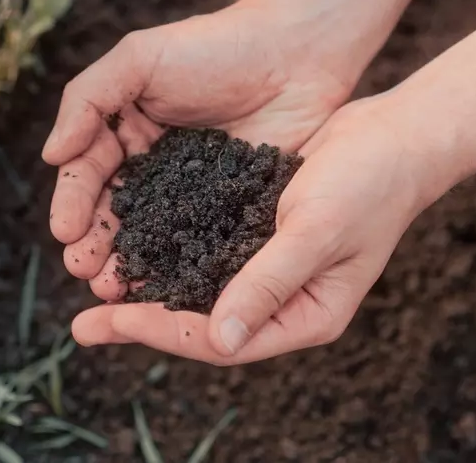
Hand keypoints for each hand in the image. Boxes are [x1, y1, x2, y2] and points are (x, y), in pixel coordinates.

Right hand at [43, 3, 357, 301]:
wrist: (297, 52)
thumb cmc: (215, 47)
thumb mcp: (140, 58)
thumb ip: (88, 99)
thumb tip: (51, 155)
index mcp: (124, 132)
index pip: (87, 173)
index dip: (72, 204)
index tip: (65, 232)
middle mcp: (152, 168)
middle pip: (113, 214)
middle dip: (94, 245)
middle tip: (85, 272)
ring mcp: (192, 195)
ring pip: (151, 238)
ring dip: (127, 266)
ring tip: (113, 290)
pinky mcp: (231, 211)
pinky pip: (200, 245)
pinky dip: (179, 269)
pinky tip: (166, 290)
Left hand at [68, 96, 446, 364]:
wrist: (393, 136)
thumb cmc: (369, 185)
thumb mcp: (316, 232)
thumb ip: (268, 284)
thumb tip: (217, 340)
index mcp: (303, 317)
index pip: (221, 339)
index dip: (163, 332)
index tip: (112, 321)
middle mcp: (281, 302)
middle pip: (201, 324)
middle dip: (141, 322)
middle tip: (82, 325)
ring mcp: (267, 269)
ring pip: (197, 289)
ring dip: (148, 289)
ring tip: (95, 288)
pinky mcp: (256, 233)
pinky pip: (204, 252)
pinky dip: (168, 252)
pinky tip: (131, 244)